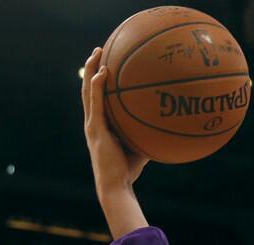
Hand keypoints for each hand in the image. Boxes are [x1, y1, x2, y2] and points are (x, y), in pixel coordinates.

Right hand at [81, 46, 147, 197]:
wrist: (116, 185)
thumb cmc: (128, 170)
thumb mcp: (140, 146)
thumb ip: (146, 133)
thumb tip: (166, 123)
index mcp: (100, 125)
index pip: (97, 98)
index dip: (98, 80)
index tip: (105, 63)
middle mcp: (93, 122)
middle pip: (89, 89)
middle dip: (92, 67)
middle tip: (99, 50)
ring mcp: (92, 124)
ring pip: (88, 91)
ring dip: (91, 70)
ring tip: (97, 52)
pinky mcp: (95, 129)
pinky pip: (96, 103)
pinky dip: (97, 87)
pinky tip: (102, 73)